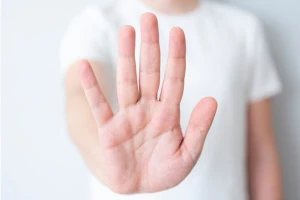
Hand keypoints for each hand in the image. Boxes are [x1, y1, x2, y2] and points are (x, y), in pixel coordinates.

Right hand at [79, 13, 216, 193]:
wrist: (141, 188)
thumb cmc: (165, 171)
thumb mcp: (188, 154)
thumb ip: (199, 128)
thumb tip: (212, 99)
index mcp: (168, 114)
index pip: (174, 79)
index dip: (176, 56)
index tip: (178, 32)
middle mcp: (148, 108)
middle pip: (150, 72)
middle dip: (151, 46)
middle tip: (149, 18)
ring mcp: (128, 116)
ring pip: (128, 80)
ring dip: (127, 56)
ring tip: (126, 31)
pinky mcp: (109, 129)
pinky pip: (100, 104)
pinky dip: (92, 87)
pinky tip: (85, 66)